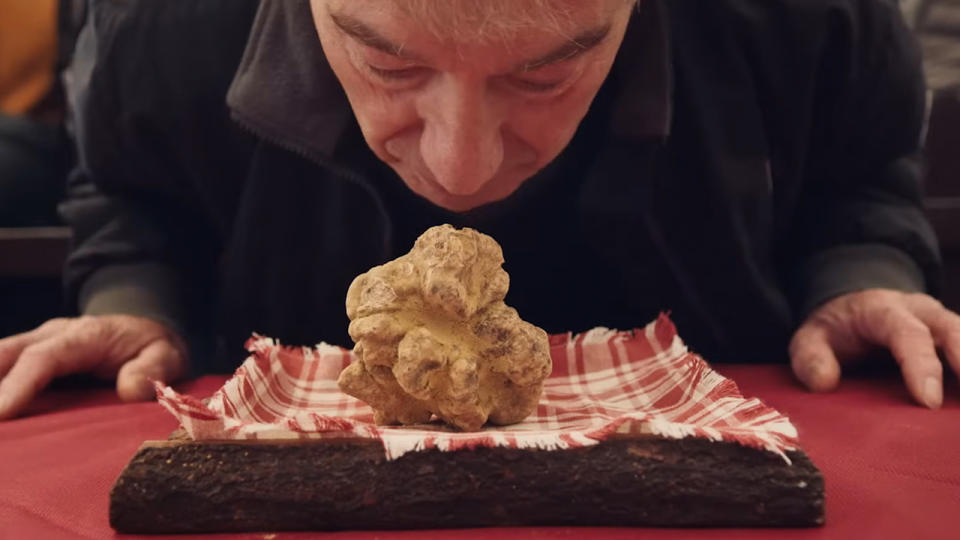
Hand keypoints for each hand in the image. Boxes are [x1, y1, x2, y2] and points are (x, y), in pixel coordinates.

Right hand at [0, 315, 187, 419]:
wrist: (145, 331)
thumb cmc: (155, 348)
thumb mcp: (168, 355)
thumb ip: (153, 369)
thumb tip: (130, 390)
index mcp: (86, 335)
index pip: (43, 357)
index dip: (19, 385)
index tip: (2, 414)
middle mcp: (55, 335)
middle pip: (6, 354)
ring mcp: (39, 345)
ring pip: (0, 361)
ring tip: (0, 428)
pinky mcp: (33, 359)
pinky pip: (5, 371)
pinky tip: (3, 421)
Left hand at [790, 289, 959, 407]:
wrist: (851, 307)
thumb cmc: (833, 329)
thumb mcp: (809, 339)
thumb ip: (810, 358)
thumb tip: (824, 383)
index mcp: (882, 310)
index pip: (908, 334)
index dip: (920, 365)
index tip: (928, 401)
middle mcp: (920, 312)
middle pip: (952, 330)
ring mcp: (941, 324)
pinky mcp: (952, 340)